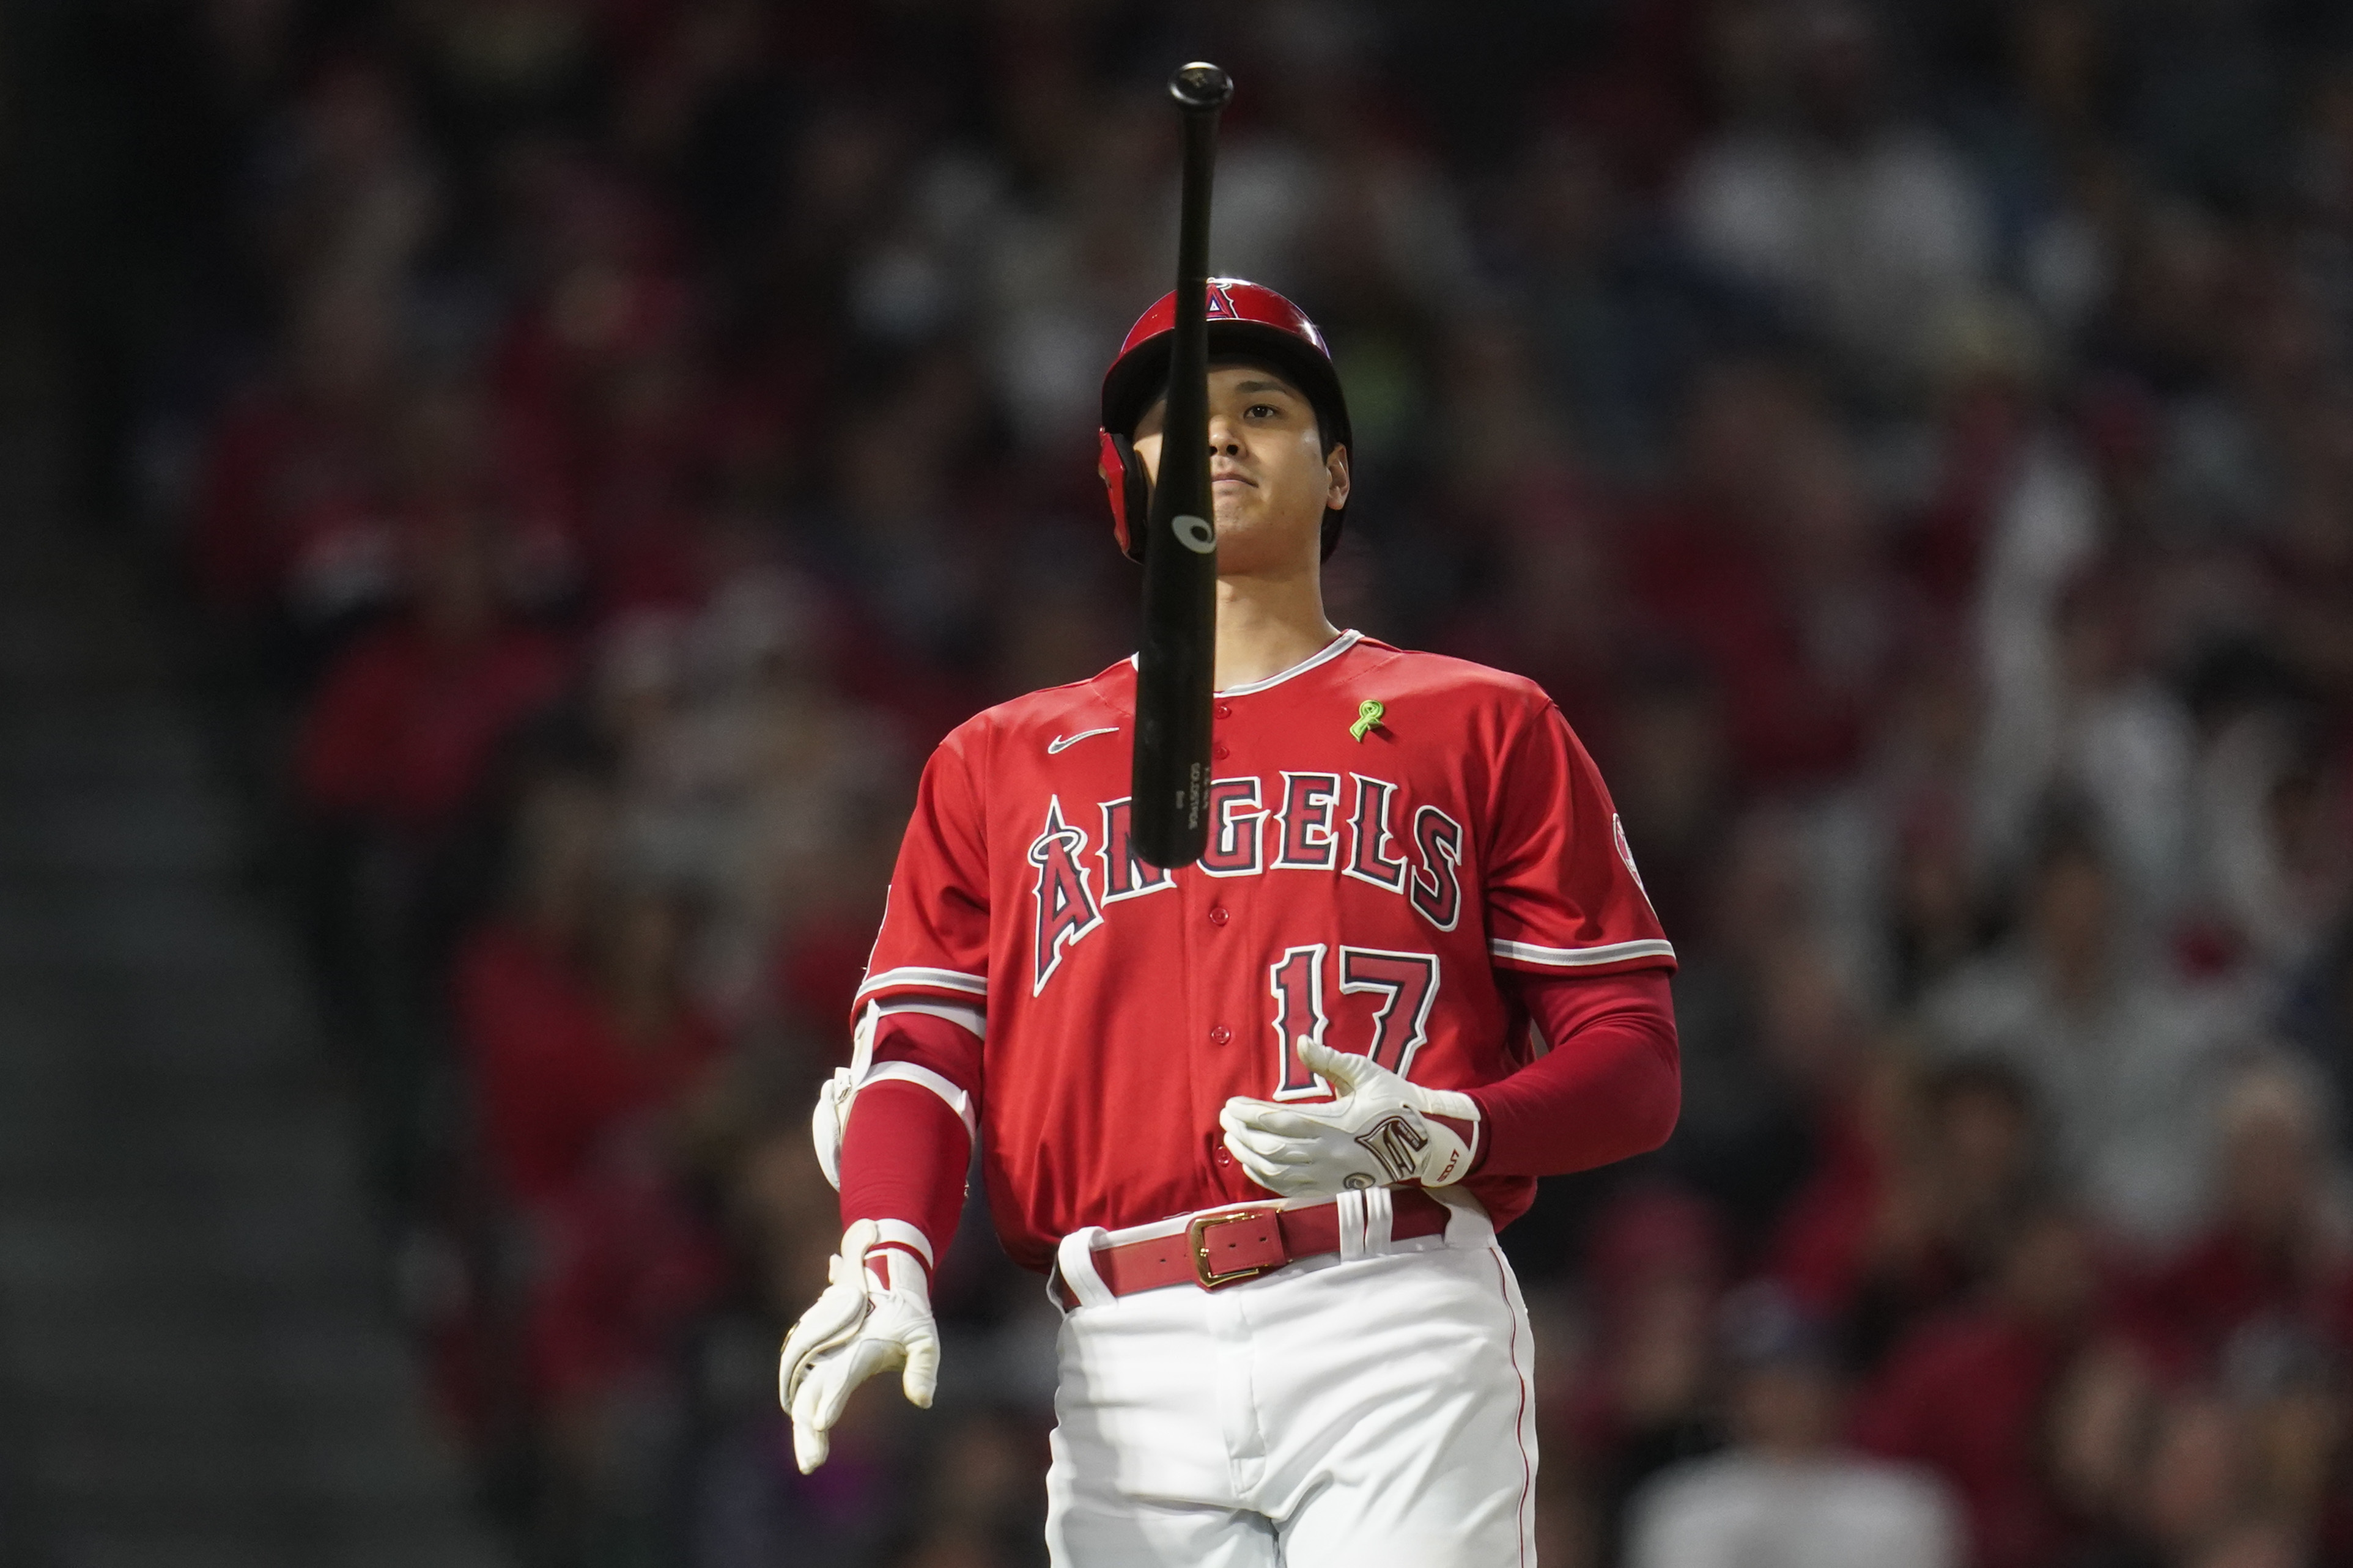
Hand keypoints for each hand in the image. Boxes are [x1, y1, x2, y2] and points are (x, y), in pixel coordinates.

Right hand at [778, 1219, 939, 1472]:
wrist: (881, 1280)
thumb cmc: (906, 1314)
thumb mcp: (924, 1336)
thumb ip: (924, 1368)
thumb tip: (923, 1402)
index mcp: (861, 1346)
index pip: (842, 1375)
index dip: (831, 1399)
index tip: (822, 1423)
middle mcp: (834, 1352)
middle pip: (812, 1393)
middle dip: (809, 1430)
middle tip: (812, 1464)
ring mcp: (821, 1355)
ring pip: (803, 1395)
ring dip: (803, 1428)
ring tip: (810, 1461)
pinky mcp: (816, 1361)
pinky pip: (801, 1390)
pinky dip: (801, 1414)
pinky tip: (808, 1442)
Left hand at [1219, 1040, 1479, 1197]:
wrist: (1426, 1142)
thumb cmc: (1396, 1101)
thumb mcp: (1368, 1073)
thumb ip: (1331, 1060)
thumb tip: (1300, 1042)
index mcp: (1336, 1123)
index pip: (1281, 1121)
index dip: (1250, 1114)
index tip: (1231, 1104)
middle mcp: (1330, 1153)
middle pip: (1272, 1148)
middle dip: (1242, 1133)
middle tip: (1224, 1118)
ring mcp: (1331, 1175)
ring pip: (1277, 1171)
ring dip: (1249, 1156)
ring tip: (1232, 1139)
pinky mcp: (1333, 1188)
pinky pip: (1291, 1188)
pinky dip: (1265, 1178)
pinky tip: (1252, 1164)